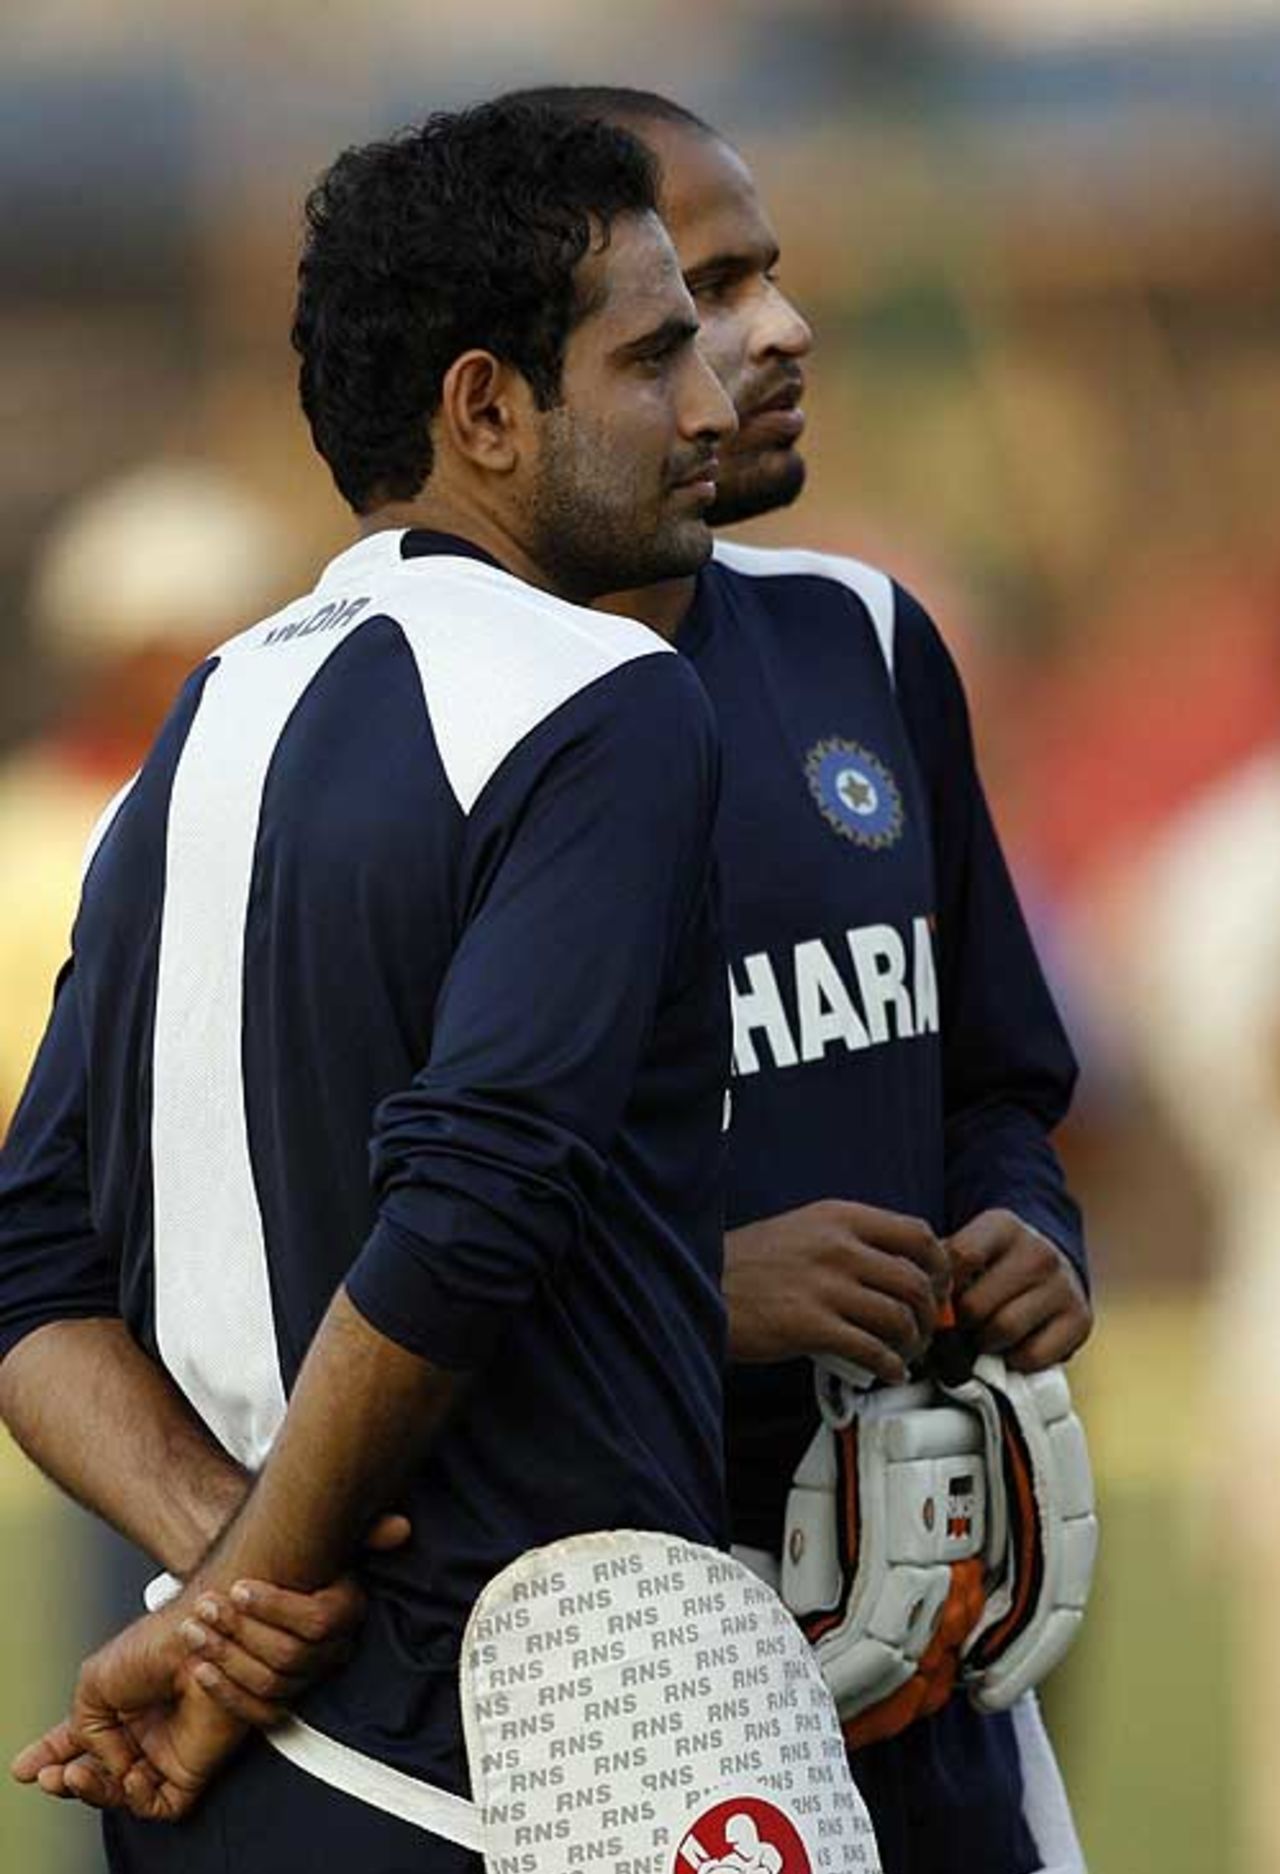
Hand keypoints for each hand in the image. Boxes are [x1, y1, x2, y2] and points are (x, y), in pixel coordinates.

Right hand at [12, 1608, 246, 1819]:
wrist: (200, 1641)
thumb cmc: (156, 1646)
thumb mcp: (95, 1682)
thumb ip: (83, 1730)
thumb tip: (95, 1763)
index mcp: (121, 1703)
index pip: (82, 1738)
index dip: (54, 1754)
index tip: (27, 1767)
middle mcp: (144, 1728)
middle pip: (101, 1772)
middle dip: (70, 1779)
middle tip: (50, 1778)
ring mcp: (167, 1749)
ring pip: (124, 1793)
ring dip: (94, 1790)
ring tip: (74, 1775)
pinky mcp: (192, 1768)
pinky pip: (161, 1803)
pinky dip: (139, 1798)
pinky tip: (130, 1777)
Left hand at [176, 1511, 410, 1725]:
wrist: (254, 1587)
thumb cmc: (287, 1558)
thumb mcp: (322, 1539)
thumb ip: (363, 1530)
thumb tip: (401, 1528)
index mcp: (348, 1611)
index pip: (317, 1621)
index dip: (275, 1607)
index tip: (239, 1587)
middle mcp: (333, 1650)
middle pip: (288, 1655)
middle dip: (240, 1629)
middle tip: (206, 1604)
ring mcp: (306, 1680)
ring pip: (270, 1683)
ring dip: (225, 1656)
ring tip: (194, 1628)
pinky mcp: (280, 1706)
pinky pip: (257, 1714)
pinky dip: (225, 1693)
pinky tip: (199, 1668)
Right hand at [724, 1200, 950, 1382]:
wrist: (701, 1284)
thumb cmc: (748, 1263)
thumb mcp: (804, 1229)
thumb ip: (850, 1240)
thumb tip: (898, 1266)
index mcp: (839, 1217)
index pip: (917, 1233)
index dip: (940, 1264)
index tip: (939, 1284)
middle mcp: (837, 1246)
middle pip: (916, 1279)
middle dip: (932, 1312)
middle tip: (927, 1327)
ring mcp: (825, 1286)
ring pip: (899, 1317)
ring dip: (913, 1343)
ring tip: (907, 1353)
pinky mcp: (811, 1326)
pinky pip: (872, 1350)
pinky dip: (889, 1366)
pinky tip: (887, 1371)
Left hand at [948, 1209, 1091, 1370]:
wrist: (1052, 1272)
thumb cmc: (994, 1267)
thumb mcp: (969, 1249)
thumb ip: (943, 1268)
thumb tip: (921, 1303)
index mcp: (1003, 1226)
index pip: (960, 1257)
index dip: (942, 1289)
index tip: (939, 1300)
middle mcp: (1039, 1251)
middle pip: (976, 1304)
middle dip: (960, 1324)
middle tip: (959, 1327)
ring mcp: (1063, 1284)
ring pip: (1003, 1330)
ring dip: (985, 1344)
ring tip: (983, 1336)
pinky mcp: (1081, 1319)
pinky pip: (1033, 1356)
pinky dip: (1015, 1361)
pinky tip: (1012, 1347)